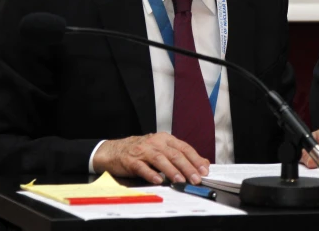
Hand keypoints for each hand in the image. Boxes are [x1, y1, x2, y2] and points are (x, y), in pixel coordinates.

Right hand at [92, 133, 209, 184]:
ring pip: (161, 160)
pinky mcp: (131, 161)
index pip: (184, 148)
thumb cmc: (141, 151)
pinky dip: (151, 174)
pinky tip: (158, 180)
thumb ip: (180, 155)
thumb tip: (202, 163)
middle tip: (196, 178)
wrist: (114, 150)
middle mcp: (155, 142)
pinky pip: (142, 168)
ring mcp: (143, 151)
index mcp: (165, 139)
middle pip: (175, 154)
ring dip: (172, 171)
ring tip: (181, 180)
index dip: (195, 159)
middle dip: (187, 167)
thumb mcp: (162, 149)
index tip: (204, 170)